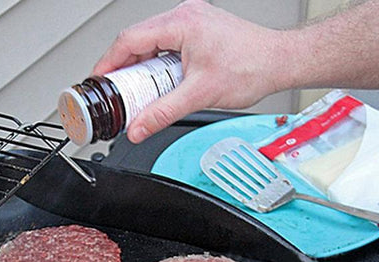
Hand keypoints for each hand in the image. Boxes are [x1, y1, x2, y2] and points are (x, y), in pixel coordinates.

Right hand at [92, 0, 287, 142]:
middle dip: (124, 70)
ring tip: (140, 93)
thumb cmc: (250, 67)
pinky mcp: (197, 32)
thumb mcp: (199, 95)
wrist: (277, 62)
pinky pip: (165, 47)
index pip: (130, 40)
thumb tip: (139, 128)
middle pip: (137, 41)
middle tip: (119, 95)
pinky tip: (159, 84)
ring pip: (151, 45)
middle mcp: (184, 16)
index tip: (100, 82)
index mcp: (181, 23)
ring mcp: (190, 22)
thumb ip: (163, 113)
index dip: (109, 63)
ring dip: (142, 70)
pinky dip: (157, 67)